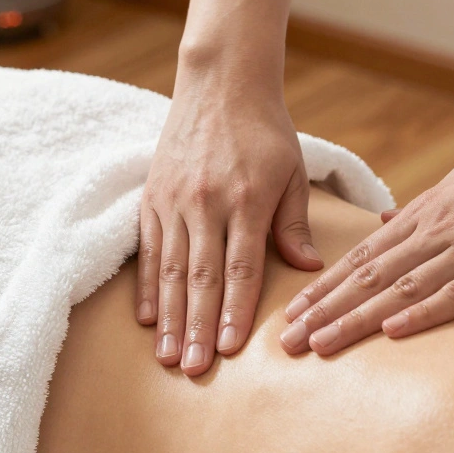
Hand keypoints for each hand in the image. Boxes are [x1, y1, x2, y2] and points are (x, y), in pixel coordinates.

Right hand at [139, 59, 322, 375]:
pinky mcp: (152, 196)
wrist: (220, 81)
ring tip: (167, 357)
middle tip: (193, 370)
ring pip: (169, 269)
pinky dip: (146, 286)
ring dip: (169, 318)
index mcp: (246, 199)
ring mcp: (174, 200)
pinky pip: (148, 249)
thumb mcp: (292, 170)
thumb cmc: (265, 129)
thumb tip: (307, 268)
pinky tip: (147, 320)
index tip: (231, 351)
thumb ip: (294, 221)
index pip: (241, 268)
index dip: (236, 312)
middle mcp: (205, 203)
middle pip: (201, 277)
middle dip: (197, 328)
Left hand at [279, 126, 453, 354]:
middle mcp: (440, 231)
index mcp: (428, 212)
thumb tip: (384, 219)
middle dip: (324, 310)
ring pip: (401, 288)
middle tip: (287, 339)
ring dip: (356, 319)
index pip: (363, 255)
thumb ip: (422, 205)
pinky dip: (422, 313)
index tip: (293, 310)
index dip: (325, 285)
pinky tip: (391, 331)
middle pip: (370, 275)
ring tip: (320, 343)